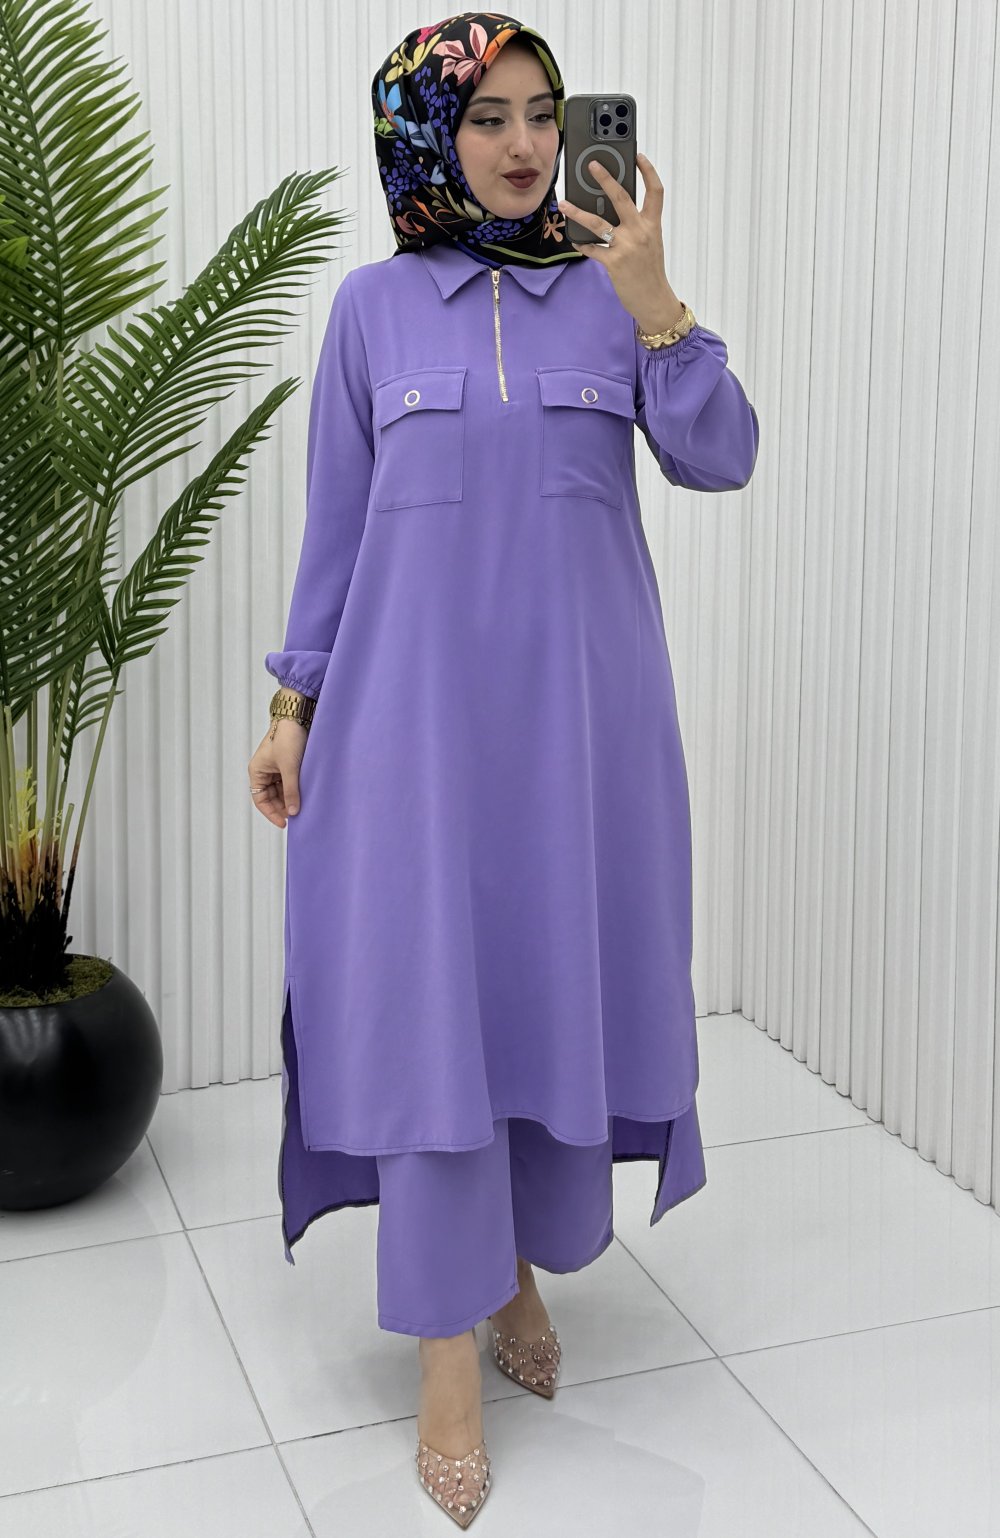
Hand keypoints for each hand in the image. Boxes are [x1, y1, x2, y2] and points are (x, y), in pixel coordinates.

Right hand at [248, 720, 306, 828]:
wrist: (299, 716)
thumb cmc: (288, 737)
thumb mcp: (289, 768)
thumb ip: (291, 791)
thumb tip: (293, 812)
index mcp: (257, 771)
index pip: (260, 800)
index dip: (271, 813)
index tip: (284, 823)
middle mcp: (265, 771)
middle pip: (271, 797)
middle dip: (282, 807)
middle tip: (297, 816)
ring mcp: (276, 768)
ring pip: (281, 790)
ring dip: (290, 798)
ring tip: (302, 806)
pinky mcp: (288, 764)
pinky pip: (290, 782)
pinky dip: (296, 790)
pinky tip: (305, 796)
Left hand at [557, 151, 681, 332]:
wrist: (654, 300)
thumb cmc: (650, 271)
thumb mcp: (651, 243)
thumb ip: (637, 225)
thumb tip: (613, 211)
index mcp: (652, 225)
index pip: (655, 192)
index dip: (648, 171)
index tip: (639, 156)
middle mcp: (640, 232)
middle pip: (622, 197)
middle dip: (606, 178)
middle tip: (592, 165)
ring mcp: (627, 247)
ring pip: (598, 222)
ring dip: (578, 212)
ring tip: (564, 204)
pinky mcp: (614, 263)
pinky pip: (592, 249)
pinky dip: (582, 243)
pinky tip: (574, 239)